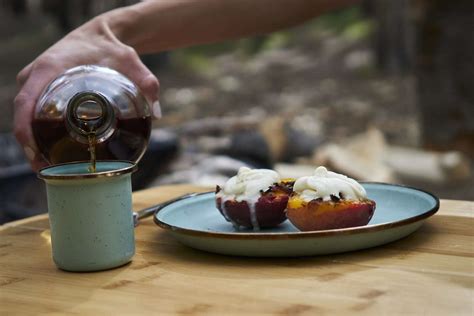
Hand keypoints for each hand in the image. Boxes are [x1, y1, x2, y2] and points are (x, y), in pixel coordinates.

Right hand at [14, 16, 159, 170]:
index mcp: (49, 69)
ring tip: (50, 168)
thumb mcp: (130, 60)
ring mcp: (35, 84)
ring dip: (34, 143)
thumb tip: (157, 114)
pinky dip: (39, 132)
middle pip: (24, 116)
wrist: (100, 34)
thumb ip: (146, 82)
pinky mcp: (41, 89)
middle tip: (48, 171)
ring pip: (27, 117)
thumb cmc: (110, 47)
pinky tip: (52, 152)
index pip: (25, 103)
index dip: (26, 131)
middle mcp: (35, 77)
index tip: (37, 154)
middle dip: (31, 146)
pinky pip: (33, 113)